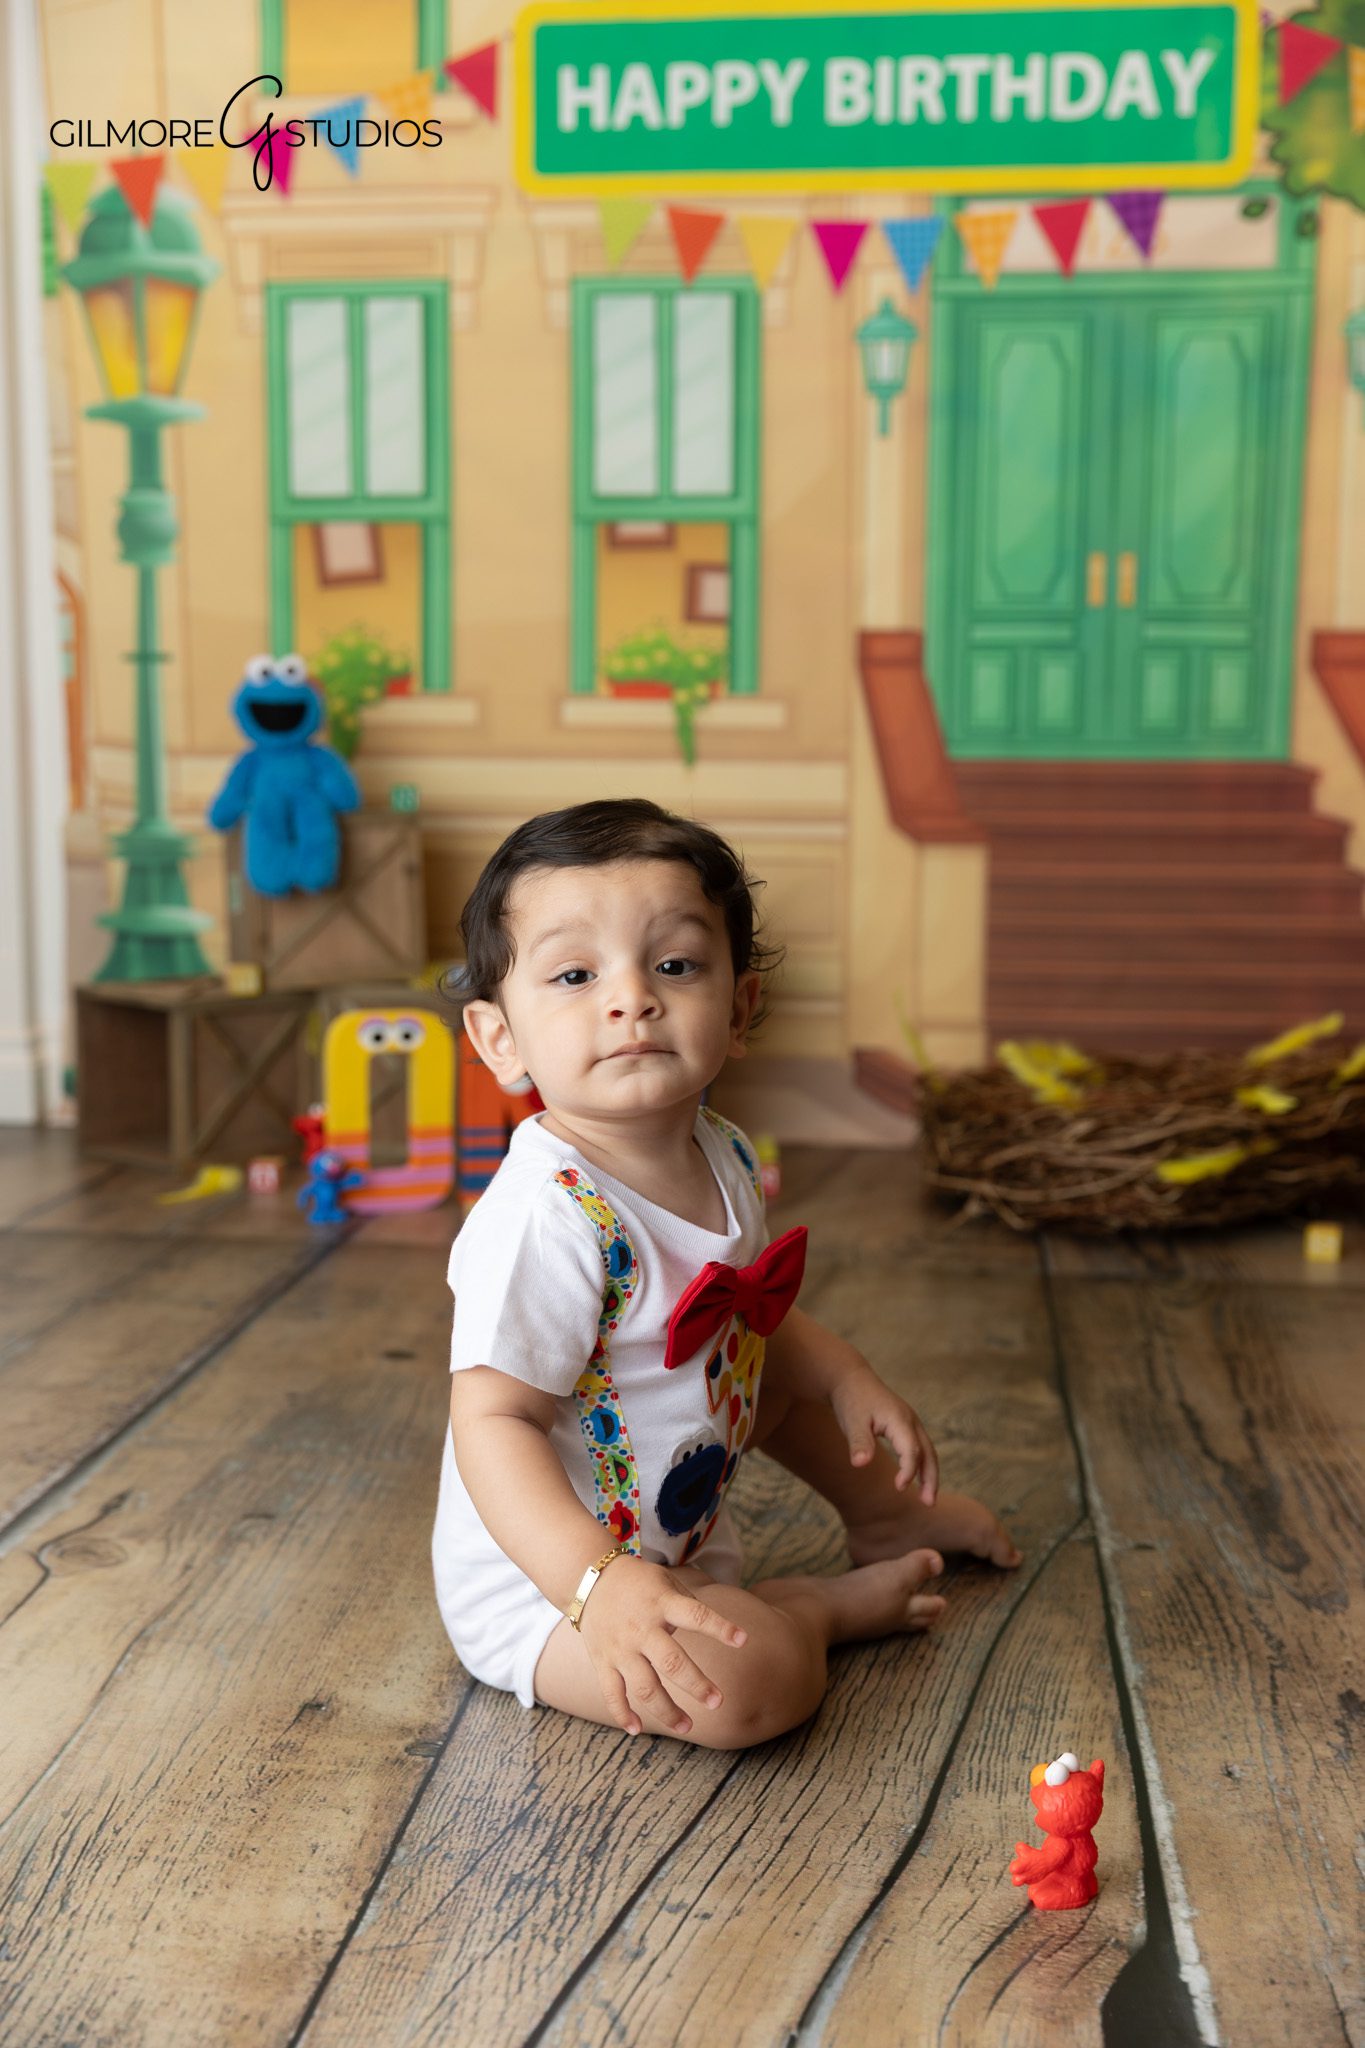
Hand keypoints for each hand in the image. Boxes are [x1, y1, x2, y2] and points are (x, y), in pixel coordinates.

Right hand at [578, 1556, 746, 1737]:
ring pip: (644, 1686)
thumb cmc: (639, 1582)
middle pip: (671, 1662)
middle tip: (718, 1702)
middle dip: (696, 1684)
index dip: (720, 1627)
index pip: (695, 1615)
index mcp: (661, 1604)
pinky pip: (611, 1693)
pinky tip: (637, 1729)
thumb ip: (689, 1605)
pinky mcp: (603, 1661)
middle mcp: (641, 1628)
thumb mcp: (666, 1581)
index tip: (743, 1640)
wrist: (589, 1578)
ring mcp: (621, 1648)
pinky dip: (622, 1714)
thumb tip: (716, 1630)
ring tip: (687, 1726)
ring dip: (667, 1710)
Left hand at [830, 1367, 939, 1504]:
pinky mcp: (905, 1425)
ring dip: (929, 1475)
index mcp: (899, 1419)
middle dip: (930, 1478)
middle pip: (928, 1453)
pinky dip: (922, 1465)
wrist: (850, 1379)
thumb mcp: (851, 1421)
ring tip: (927, 1499)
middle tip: (928, 1503)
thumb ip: (859, 1442)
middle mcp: (910, 1421)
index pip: (911, 1450)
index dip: (908, 1470)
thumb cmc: (851, 1400)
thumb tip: (860, 1464)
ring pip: (927, 1451)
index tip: (899, 1488)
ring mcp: (910, 1422)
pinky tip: (916, 1480)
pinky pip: (919, 1448)